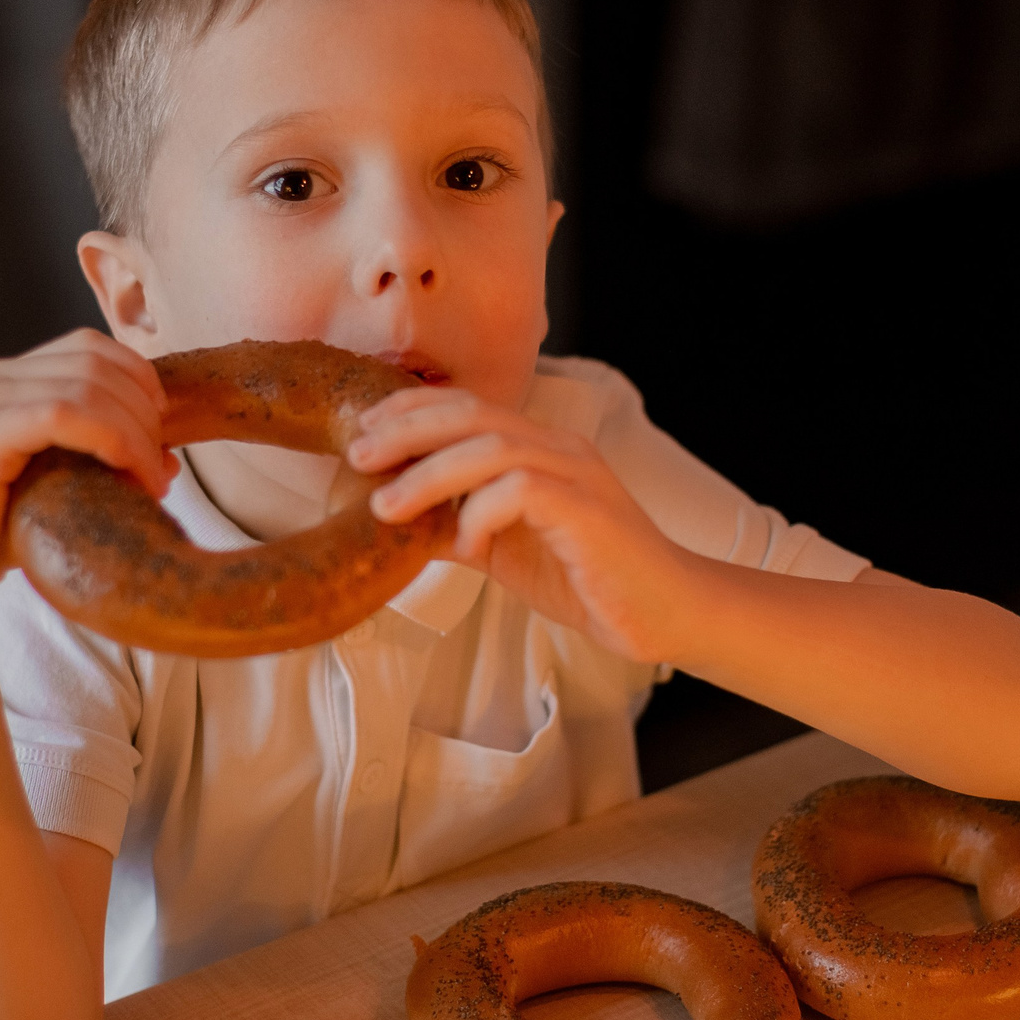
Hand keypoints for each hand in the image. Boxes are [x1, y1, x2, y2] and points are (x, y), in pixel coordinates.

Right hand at [0, 329, 174, 618]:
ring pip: (88, 384)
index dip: (140, 381)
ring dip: (135, 431)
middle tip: (161, 469)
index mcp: (6, 378)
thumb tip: (171, 457)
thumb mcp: (57, 486)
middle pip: (96, 361)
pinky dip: (111, 438)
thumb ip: (103, 461)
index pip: (92, 349)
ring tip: (151, 481)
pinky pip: (62, 413)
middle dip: (144, 410)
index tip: (162, 437)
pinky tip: (131, 477)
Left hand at [347, 387, 697, 663]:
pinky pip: (522, 491)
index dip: (412, 410)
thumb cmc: (587, 578)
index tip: (364, 434)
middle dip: (407, 430)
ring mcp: (576, 475)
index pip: (468, 406)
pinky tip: (467, 545)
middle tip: (358, 456)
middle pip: (472, 414)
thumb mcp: (506, 549)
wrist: (662, 613)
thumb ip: (459, 526)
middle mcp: (559, 448)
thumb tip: (396, 520)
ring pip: (492, 447)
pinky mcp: (587, 511)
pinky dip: (481, 514)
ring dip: (430, 474)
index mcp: (540, 448)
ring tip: (388, 507)